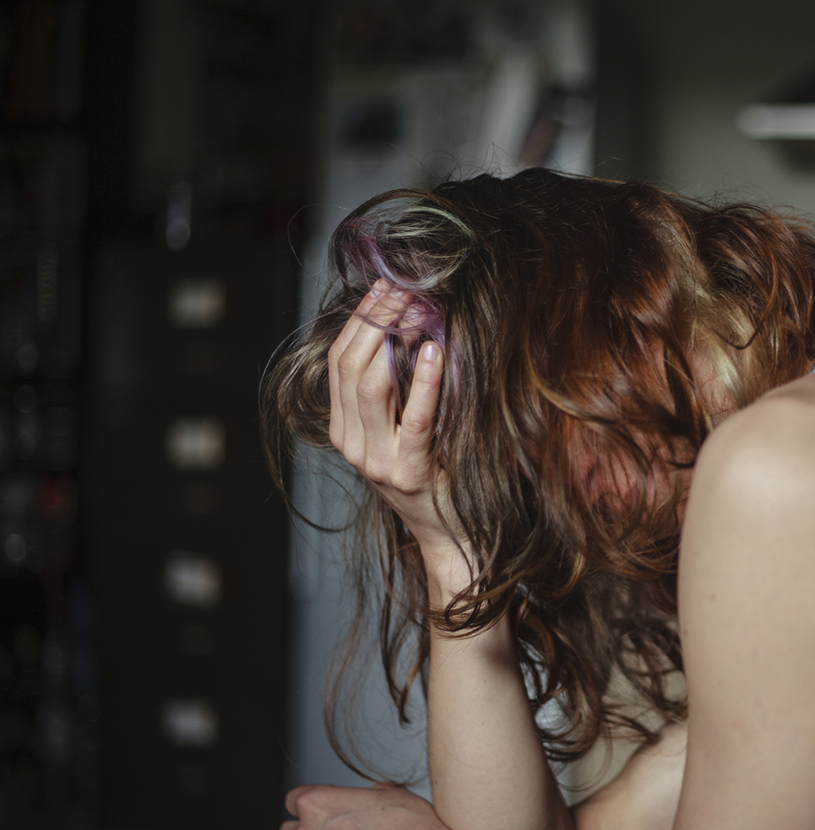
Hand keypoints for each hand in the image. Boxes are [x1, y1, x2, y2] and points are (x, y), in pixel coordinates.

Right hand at [328, 280, 463, 566]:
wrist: (453, 538)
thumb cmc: (438, 477)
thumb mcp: (408, 429)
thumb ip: (401, 388)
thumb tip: (413, 326)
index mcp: (345, 431)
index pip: (339, 362)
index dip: (358, 320)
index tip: (382, 286)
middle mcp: (353, 445)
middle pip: (349, 368)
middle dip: (373, 321)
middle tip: (401, 286)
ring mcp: (377, 461)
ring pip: (370, 387)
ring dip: (393, 341)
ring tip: (416, 308)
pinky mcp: (410, 471)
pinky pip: (415, 418)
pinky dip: (425, 382)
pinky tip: (435, 351)